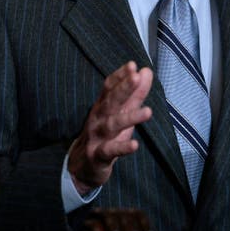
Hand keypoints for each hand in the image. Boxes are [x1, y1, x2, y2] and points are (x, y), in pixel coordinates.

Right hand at [68, 61, 152, 194]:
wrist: (82, 165)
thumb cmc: (105, 135)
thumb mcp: (120, 113)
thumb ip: (135, 94)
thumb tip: (147, 71)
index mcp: (102, 106)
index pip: (109, 87)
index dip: (120, 76)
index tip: (132, 65)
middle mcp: (98, 118)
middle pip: (110, 101)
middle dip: (123, 88)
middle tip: (136, 76)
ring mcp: (96, 136)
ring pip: (112, 125)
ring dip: (129, 118)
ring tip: (147, 112)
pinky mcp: (98, 155)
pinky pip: (110, 150)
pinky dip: (122, 148)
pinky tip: (135, 145)